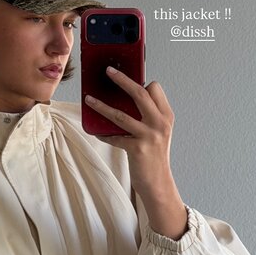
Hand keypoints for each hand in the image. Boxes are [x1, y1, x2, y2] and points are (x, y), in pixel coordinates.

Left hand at [85, 67, 176, 196]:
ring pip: (121, 115)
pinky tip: (96, 132)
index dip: (141, 80)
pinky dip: (103, 134)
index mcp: (166, 116)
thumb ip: (146, 115)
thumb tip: (121, 99)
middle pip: (140, 94)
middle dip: (122, 80)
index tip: (127, 75)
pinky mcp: (137, 149)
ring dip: (102, 106)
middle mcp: (160, 123)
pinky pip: (114, 137)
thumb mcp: (156, 132)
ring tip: (89, 99)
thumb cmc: (154, 155)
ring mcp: (149, 136)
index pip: (155, 89)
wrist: (159, 183)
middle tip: (108, 71)